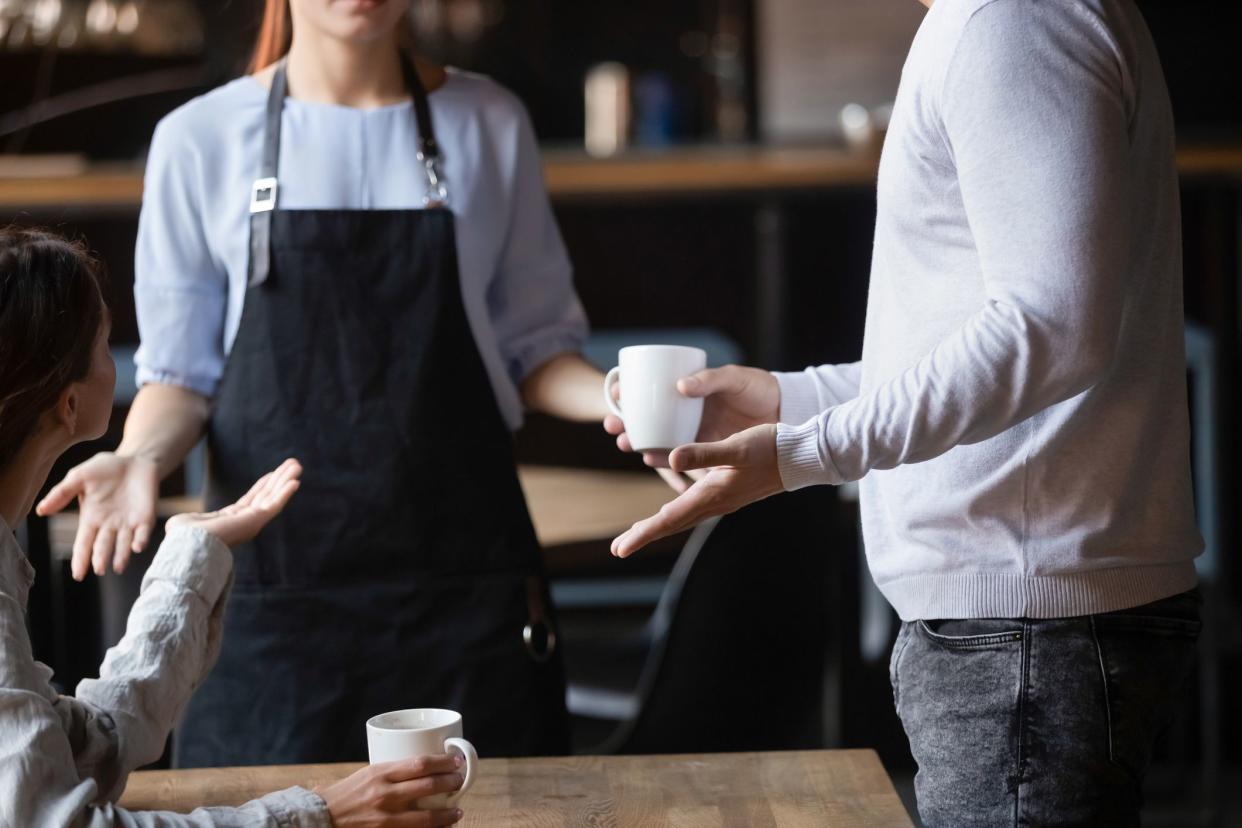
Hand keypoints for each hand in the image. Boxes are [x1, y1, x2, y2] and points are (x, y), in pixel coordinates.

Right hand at [37, 452, 159, 580]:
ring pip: (124, 544)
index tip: (78, 574)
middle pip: (103, 546)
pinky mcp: (146, 517)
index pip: (84, 543)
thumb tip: (40, 511)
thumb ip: (61, 493)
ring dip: (122, 555)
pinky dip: (141, 540)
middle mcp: (109, 526)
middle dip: (101, 558)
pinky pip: (143, 532)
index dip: (81, 558)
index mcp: (91, 519)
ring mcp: (128, 523)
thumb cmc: (104, 469)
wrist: (134, 460)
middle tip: (99, 570)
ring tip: (118, 567)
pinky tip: (137, 547)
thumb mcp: (79, 477)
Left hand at [165, 459, 300, 547]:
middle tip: (293, 464)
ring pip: (273, 498)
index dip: (264, 485)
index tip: (273, 473)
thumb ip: (193, 519)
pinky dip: (285, 492)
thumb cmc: (183, 539)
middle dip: (280, 479)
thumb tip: (179, 524)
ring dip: (286, 481)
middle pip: (267, 496)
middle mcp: (245, 522)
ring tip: (297, 465)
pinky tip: (295, 480)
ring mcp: (252, 522)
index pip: (253, 500)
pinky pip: (275, 504)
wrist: (188, 545)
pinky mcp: (256, 521)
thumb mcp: (187, 522)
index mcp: (231, 521)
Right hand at [317, 755, 465, 826]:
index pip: (420, 764)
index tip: (457, 762)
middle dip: (450, 783)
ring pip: (426, 817)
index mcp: (381, 773)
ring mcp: (385, 817)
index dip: (443, 762)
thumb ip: (393, 772)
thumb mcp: (368, 774)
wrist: (321, 817)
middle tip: (460, 781)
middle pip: (428, 786)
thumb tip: (424, 769)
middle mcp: (385, 794)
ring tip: (458, 811)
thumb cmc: (345, 793)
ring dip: (447, 814)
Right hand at [604, 364, 778, 473]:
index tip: (616, 393)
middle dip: (624, 421)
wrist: (783, 412)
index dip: (627, 391)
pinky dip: (662, 459)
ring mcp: (692, 430)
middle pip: (644, 416)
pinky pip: (677, 456)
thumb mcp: (734, 378)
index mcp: (687, 388)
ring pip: (655, 437)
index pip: (648, 388)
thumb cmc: (757, 388)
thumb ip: (710, 379)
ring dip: (637, 441)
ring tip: (625, 443)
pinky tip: (651, 459)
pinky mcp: (704, 449)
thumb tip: (680, 386)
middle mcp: (684, 410)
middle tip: (613, 424)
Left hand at [611, 424, 783, 557]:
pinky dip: (677, 514)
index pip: (669, 519)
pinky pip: (694, 508)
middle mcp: (715, 502)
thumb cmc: (771, 448)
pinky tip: (674, 511)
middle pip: (672, 524)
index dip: (643, 534)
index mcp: (712, 494)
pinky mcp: (729, 493)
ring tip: (637, 533)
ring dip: (659, 526)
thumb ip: (704, 453)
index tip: (620, 549)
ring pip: (683, 518)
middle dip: (644, 535)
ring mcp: (723, 500)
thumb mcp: (736, 446)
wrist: (802, 457)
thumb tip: (672, 458)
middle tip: (619, 549)